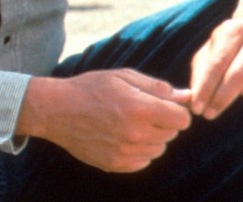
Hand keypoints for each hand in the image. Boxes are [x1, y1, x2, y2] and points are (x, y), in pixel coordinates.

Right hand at [18, 69, 191, 172]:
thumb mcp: (122, 76)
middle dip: (162, 122)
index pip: (183, 119)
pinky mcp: (116, 165)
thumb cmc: (89, 88)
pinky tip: (121, 137)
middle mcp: (135, 134)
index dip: (176, 111)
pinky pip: (144, 161)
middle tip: (139, 111)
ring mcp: (126, 152)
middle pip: (171, 134)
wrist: (56, 110)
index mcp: (140, 108)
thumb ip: (156, 87)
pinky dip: (138, 151)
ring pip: (159, 149)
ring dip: (151, 137)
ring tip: (128, 123)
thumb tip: (186, 96)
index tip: (164, 106)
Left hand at [189, 0, 242, 120]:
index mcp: (232, 30)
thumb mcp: (210, 50)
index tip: (196, 108)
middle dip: (220, 100)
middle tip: (208, 115)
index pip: (217, 64)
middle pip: (238, 77)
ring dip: (240, 96)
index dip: (205, 88)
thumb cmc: (229, 46)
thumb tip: (191, 100)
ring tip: (236, 86)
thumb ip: (200, 72)